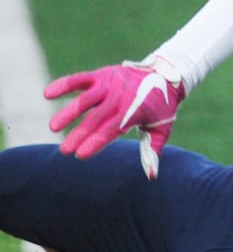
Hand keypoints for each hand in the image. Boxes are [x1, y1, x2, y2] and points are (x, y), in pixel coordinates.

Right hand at [45, 58, 184, 178]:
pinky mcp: (101, 75)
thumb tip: (152, 176)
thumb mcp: (161, 128)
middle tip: (64, 150)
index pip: (111, 130)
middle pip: (95, 119)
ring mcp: (109, 84)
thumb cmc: (161, 106)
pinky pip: (80, 79)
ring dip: (68, 112)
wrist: (167, 75)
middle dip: (79, 135)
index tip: (81, 155)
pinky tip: (48, 94)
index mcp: (133, 112)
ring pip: (85, 99)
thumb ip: (152, 150)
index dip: (95, 142)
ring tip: (53, 127)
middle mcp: (119, 98)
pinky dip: (64, 85)